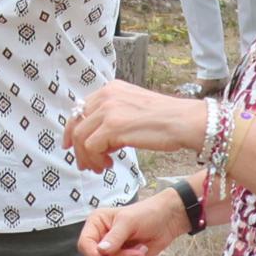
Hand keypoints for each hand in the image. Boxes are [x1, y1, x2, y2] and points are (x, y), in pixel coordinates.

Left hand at [65, 79, 209, 174]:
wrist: (184, 121)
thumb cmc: (166, 119)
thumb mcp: (133, 107)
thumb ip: (113, 115)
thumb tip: (96, 136)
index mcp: (111, 88)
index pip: (80, 109)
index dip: (73, 130)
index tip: (71, 146)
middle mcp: (106, 95)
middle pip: (76, 124)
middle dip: (77, 148)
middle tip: (84, 164)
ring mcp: (108, 110)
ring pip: (81, 138)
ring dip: (87, 157)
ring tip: (100, 167)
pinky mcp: (113, 126)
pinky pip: (91, 148)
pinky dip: (96, 160)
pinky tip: (110, 164)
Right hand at [80, 188, 190, 255]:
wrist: (167, 221)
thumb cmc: (147, 214)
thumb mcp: (129, 221)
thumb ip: (114, 237)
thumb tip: (101, 251)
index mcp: (95, 224)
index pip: (85, 244)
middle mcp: (99, 239)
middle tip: (137, 250)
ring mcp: (110, 253)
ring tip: (140, 248)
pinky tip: (140, 254)